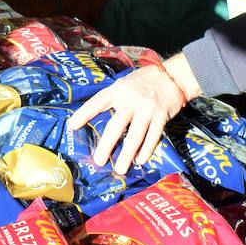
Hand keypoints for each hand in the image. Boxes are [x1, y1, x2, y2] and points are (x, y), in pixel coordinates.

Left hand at [68, 60, 195, 174]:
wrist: (172, 76)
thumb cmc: (144, 80)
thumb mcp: (125, 83)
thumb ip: (114, 97)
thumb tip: (97, 117)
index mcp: (118, 90)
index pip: (98, 102)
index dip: (85, 113)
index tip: (73, 126)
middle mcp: (131, 100)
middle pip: (116, 125)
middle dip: (107, 144)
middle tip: (99, 161)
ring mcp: (147, 109)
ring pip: (136, 135)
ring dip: (127, 154)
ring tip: (121, 168)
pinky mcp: (161, 116)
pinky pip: (153, 136)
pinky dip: (147, 150)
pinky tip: (140, 160)